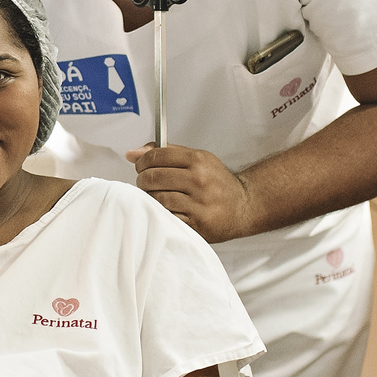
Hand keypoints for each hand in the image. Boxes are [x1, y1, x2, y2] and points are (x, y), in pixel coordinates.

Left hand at [125, 143, 253, 241]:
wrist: (243, 207)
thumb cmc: (217, 183)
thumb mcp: (198, 159)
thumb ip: (166, 153)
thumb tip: (133, 153)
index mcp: (198, 160)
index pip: (157, 156)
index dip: (142, 161)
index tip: (140, 165)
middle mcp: (199, 180)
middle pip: (153, 177)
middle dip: (142, 179)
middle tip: (145, 182)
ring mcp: (198, 203)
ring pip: (157, 198)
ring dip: (149, 197)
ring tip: (154, 196)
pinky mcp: (196, 223)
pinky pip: (167, 216)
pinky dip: (160, 213)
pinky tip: (165, 209)